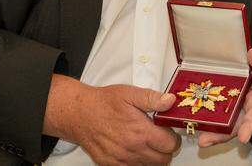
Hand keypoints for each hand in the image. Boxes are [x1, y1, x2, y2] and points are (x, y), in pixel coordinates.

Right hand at [56, 81, 179, 164]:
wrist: (79, 114)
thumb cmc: (103, 103)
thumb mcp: (129, 93)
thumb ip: (152, 98)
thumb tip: (171, 101)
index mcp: (141, 132)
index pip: (171, 145)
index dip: (172, 137)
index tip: (167, 131)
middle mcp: (133, 149)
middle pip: (163, 160)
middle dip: (165, 149)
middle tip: (159, 137)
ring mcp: (122, 160)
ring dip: (152, 157)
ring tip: (145, 142)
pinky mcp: (112, 165)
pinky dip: (137, 162)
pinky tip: (133, 149)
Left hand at [198, 46, 251, 147]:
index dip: (249, 126)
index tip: (242, 137)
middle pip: (238, 127)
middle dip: (222, 135)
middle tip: (205, 140)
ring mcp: (244, 115)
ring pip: (229, 128)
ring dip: (214, 134)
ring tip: (200, 139)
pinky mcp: (236, 113)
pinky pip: (224, 122)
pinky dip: (212, 126)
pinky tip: (197, 126)